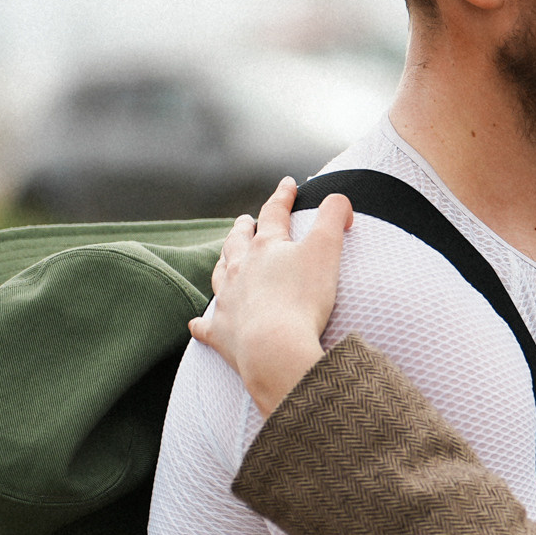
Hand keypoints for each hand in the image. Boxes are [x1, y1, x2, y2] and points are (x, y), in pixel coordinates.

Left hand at [186, 177, 352, 416]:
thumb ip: (333, 217)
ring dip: (223, 263)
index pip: (274, 213)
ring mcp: (227, 300)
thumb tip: (339, 200)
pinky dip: (201, 323)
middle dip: (244, 228)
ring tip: (225, 258)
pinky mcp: (221, 333)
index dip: (283, 196)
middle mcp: (240, 269)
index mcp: (265, 248)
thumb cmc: (302, 299)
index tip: (287, 185)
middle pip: (238, 242)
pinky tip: (196, 323)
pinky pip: (206, 326)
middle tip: (244, 220)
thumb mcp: (326, 250)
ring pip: (220, 275)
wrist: (274, 349)